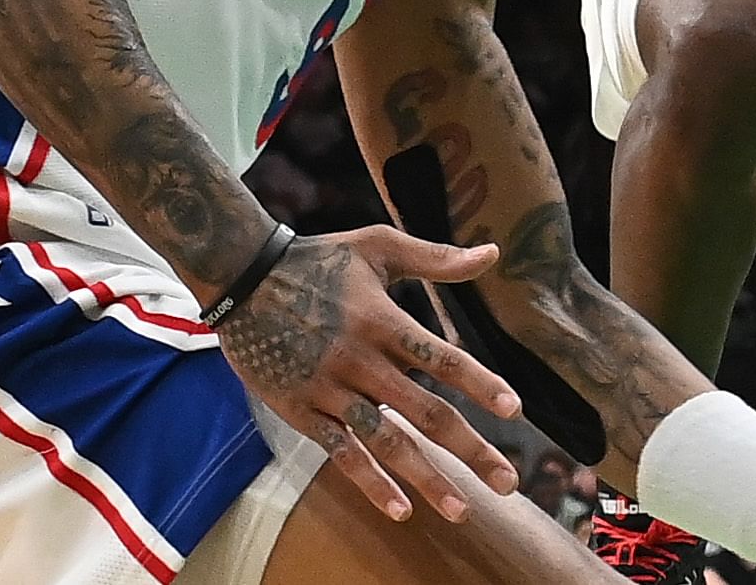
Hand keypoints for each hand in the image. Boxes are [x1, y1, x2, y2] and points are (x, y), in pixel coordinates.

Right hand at [212, 226, 523, 523]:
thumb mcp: (377, 246)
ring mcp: (330, 389)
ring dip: (426, 478)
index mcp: (383, 320)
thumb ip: (436, 258)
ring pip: (386, 442)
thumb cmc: (316, 258)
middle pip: (425, 412)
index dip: (479, 384)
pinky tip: (399, 509)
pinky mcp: (301, 411)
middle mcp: (361, 360)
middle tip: (507, 481)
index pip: (442, 358)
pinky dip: (370, 482)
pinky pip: (340, 453)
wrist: (241, 277)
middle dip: (470, 449)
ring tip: (461, 509)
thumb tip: (492, 254)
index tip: (514, 410)